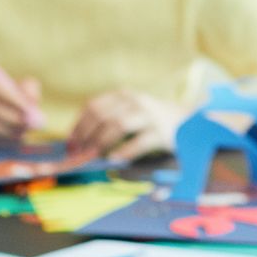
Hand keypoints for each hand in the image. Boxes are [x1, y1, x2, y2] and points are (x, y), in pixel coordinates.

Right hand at [0, 72, 42, 143]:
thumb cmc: (4, 97)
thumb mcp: (16, 88)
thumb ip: (28, 89)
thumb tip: (32, 102)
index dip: (12, 98)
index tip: (28, 110)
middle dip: (11, 118)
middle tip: (28, 126)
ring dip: (7, 132)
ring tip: (22, 134)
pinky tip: (12, 142)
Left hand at [67, 89, 181, 161]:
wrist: (186, 122)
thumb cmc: (149, 121)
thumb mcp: (129, 112)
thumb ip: (108, 121)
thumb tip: (78, 143)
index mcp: (123, 95)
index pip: (93, 107)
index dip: (78, 126)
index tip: (70, 144)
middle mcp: (135, 101)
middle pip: (102, 116)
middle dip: (86, 137)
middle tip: (78, 154)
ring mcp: (149, 115)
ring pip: (118, 125)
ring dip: (101, 142)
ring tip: (92, 157)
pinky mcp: (161, 132)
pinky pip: (139, 142)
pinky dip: (124, 152)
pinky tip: (114, 160)